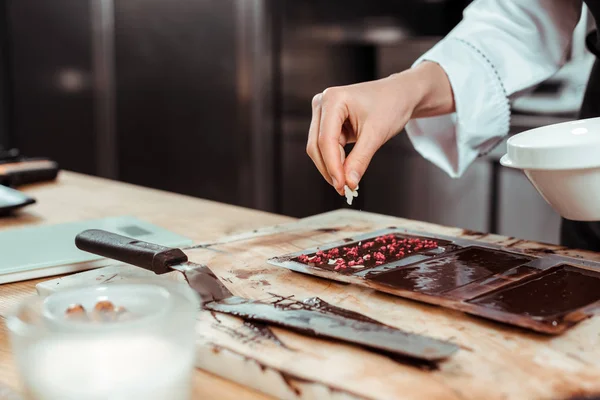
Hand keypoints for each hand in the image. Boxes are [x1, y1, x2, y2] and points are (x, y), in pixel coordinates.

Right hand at [306, 61, 454, 194]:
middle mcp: (322, 104)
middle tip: (344, 189)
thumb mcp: (376, 135)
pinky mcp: (328, 122)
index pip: (325, 139)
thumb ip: (359, 160)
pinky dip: (336, 161)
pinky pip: (327, 147)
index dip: (332, 165)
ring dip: (332, 166)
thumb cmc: (391, 105)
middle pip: (317, 145)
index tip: (342, 186)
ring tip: (348, 182)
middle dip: (330, 168)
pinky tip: (347, 171)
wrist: (400, 94)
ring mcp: (323, 113)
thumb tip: (348, 183)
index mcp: (332, 99)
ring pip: (319, 148)